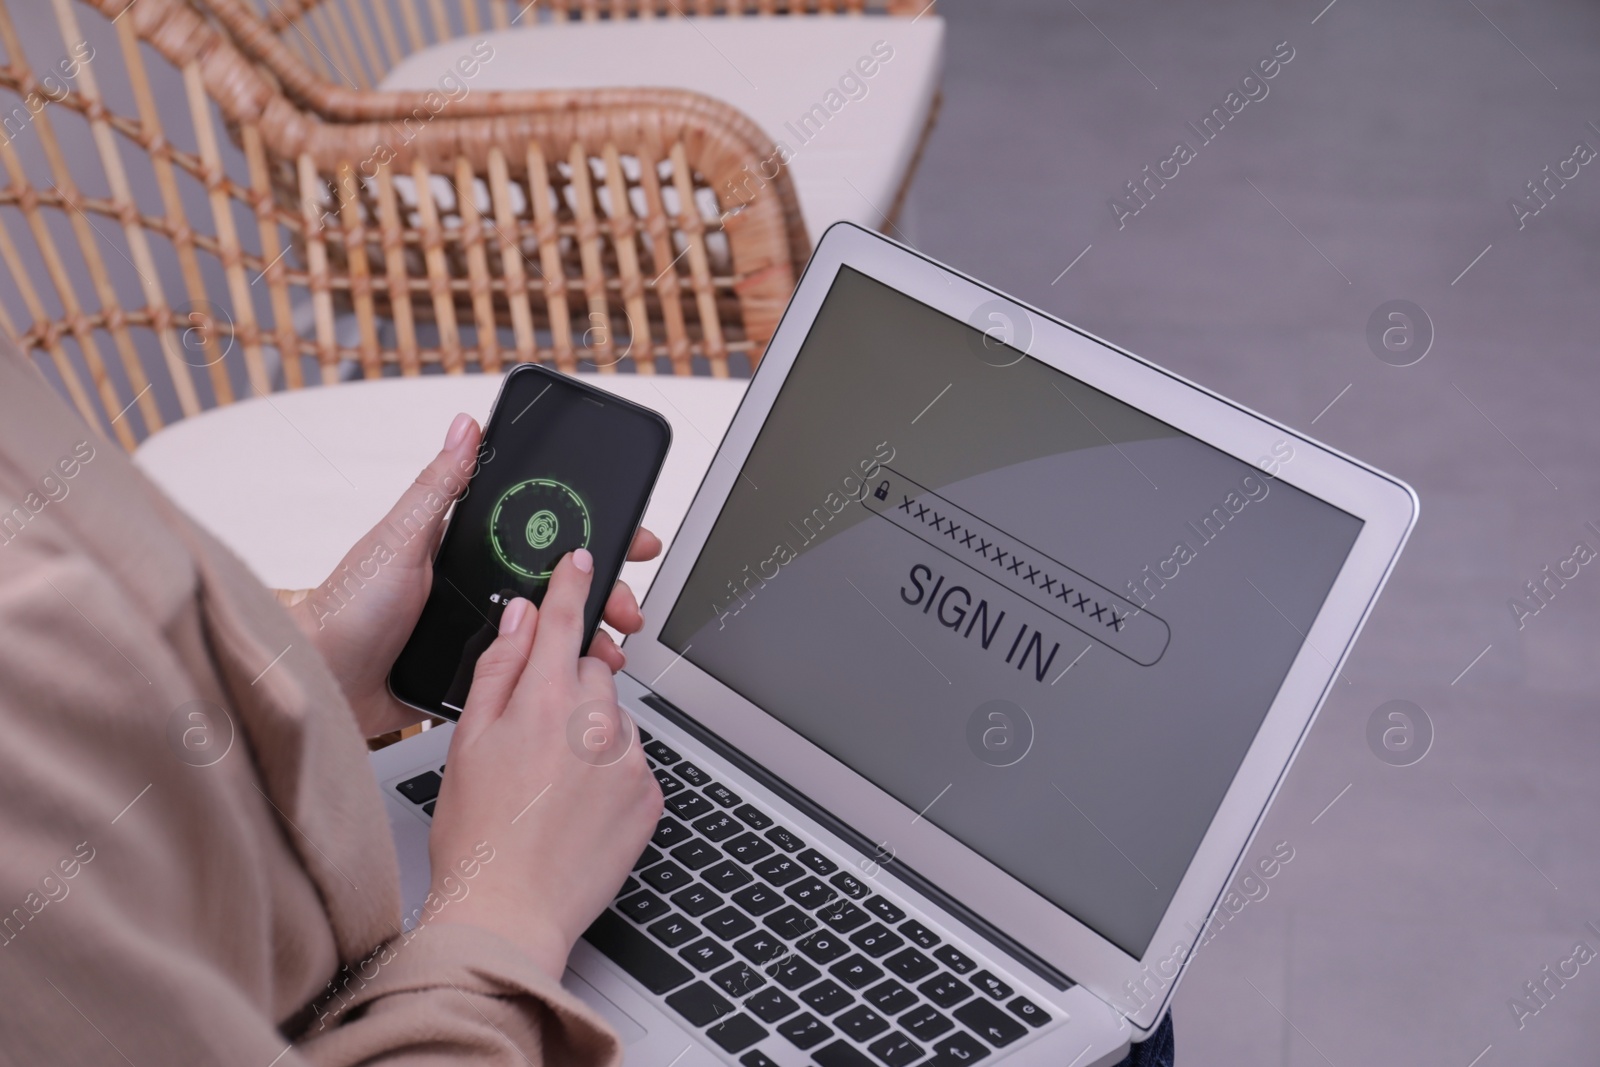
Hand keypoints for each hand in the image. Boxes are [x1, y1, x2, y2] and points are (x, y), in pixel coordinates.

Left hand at [289, 411, 663, 736]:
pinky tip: (575, 682)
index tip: (628, 537)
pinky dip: (556, 677)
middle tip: (627, 604)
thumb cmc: (346, 608)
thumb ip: (438, 487)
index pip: (542, 534)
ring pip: (550, 633)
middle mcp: (477, 588)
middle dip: (601, 593)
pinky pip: (527, 674)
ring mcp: (478, 633)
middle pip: (557, 586)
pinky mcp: (473, 676)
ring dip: (586, 639)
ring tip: (607, 649)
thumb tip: (465, 425)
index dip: (589, 535)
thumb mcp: (400, 539)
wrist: (319, 682)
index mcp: (465, 549)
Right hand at [423, 550, 662, 978]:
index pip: (563, 620)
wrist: (509, 912)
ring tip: (548, 786)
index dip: (571, 584)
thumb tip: (518, 617)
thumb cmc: (478, 835)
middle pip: (590, 672)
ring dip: (588, 735)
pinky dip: (609, 773)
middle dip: (566, 688)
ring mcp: (629, 760)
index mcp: (543, 701)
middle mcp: (595, 723)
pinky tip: (574, 807)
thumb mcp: (467, 741)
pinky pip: (632, 762)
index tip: (581, 560)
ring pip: (612, 720)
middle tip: (530, 737)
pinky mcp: (651, 795)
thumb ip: (497, 669)